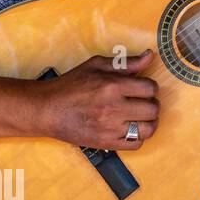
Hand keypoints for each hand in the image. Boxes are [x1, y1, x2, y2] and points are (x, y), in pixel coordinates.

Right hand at [41, 49, 159, 150]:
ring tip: (139, 117)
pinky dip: (138, 137)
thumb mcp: (97, 65)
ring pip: (148, 129)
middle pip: (153, 109)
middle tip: (141, 102)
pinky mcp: (105, 143)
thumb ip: (127, 62)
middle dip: (151, 104)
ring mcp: (109, 128)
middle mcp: (113, 108)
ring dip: (148, 122)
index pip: (150, 88)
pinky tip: (130, 128)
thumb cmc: (71, 85)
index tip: (141, 88)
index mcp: (112, 86)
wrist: (46, 109)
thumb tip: (150, 55)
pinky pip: (136, 144)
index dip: (149, 87)